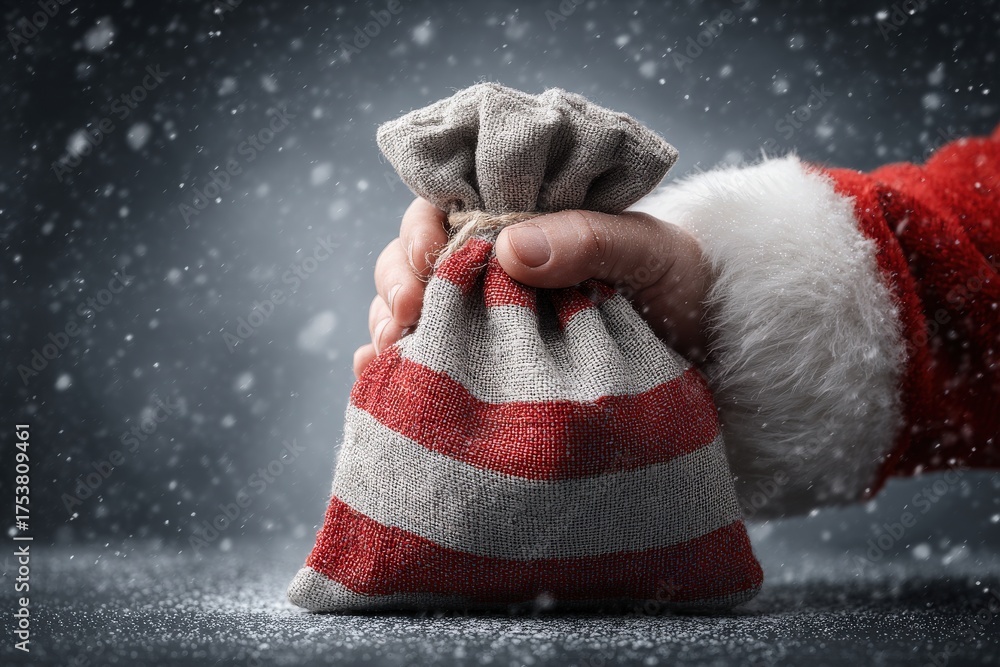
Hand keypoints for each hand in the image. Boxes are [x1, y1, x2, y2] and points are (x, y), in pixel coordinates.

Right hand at [354, 197, 711, 376]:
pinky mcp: (490, 370)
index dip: (423, 228)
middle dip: (398, 281)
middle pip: (416, 262)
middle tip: (408, 311)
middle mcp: (496, 271)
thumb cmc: (683, 287)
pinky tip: (377, 376)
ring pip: (412, 311)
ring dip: (390, 324)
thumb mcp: (648, 252)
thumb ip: (588, 238)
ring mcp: (489, 322)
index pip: (448, 208)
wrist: (710, 356)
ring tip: (394, 348)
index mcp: (525, 225)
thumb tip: (507, 246)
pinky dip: (393, 369)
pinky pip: (428, 363)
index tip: (428, 256)